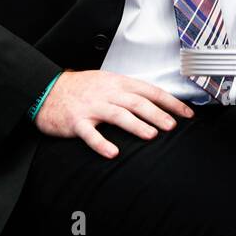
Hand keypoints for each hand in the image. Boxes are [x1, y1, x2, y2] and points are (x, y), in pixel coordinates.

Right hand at [32, 69, 194, 158]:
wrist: (48, 91)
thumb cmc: (81, 89)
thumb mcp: (108, 82)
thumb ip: (130, 92)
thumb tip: (158, 102)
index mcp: (118, 83)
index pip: (149, 91)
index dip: (170, 102)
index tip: (187, 113)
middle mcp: (107, 93)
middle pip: (137, 102)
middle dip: (156, 114)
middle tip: (172, 126)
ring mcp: (92, 106)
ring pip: (117, 115)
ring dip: (136, 125)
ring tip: (151, 135)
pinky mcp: (76, 121)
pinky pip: (90, 133)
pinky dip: (101, 143)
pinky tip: (112, 153)